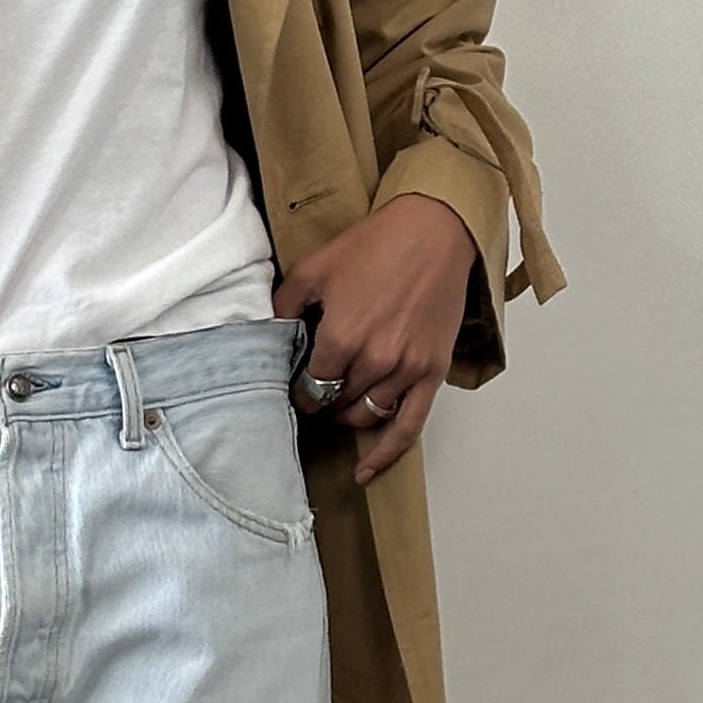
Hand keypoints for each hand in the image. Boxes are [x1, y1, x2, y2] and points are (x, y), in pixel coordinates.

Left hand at [275, 194, 476, 486]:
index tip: (293, 386)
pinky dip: (385, 455)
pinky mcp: (431, 373)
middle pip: (334, 404)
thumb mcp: (315, 267)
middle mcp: (375, 361)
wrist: (435, 231)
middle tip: (312, 393)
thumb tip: (267, 333)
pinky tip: (365, 472)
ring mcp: (406, 371)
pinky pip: (408, 428)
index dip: (296, 390)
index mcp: (342, 337)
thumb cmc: (379, 244)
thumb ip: (284, 305)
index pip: (307, 388)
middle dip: (319, 402)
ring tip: (336, 405)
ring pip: (364, 416)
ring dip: (345, 416)